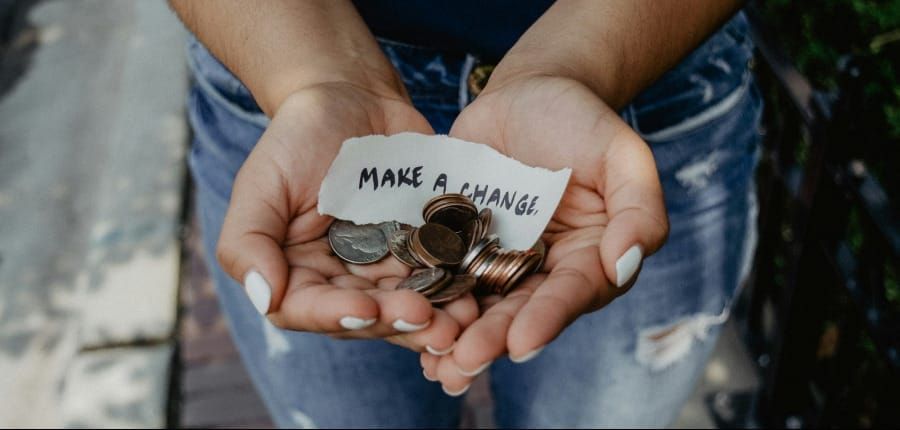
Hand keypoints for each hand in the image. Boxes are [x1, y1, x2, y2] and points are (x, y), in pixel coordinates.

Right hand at [216, 83, 478, 351]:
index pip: (309, 309)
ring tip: (461, 321)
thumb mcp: (261, 183)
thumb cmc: (297, 138)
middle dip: (396, 322)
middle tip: (427, 319)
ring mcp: (387, 268)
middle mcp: (342, 280)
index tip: (366, 308)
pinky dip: (459, 289)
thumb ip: (248, 242)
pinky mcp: (425, 250)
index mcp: (297, 273)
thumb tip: (264, 297)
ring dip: (436, 319)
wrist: (352, 98)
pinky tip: (477, 293)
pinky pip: (442, 277)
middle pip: (367, 317)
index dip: (337, 315)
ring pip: (409, 306)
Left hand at [420, 76, 668, 392]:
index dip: (547, 319)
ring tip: (433, 362)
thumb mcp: (622, 155)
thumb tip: (624, 266)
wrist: (528, 92)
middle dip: (492, 339)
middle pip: (518, 311)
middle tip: (464, 361)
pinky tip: (403, 323)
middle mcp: (542, 270)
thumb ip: (638, 209)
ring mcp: (496, 259)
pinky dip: (425, 299)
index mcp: (588, 258)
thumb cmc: (582, 120)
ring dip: (456, 335)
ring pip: (477, 304)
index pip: (570, 294)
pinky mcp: (457, 243)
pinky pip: (441, 274)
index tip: (522, 343)